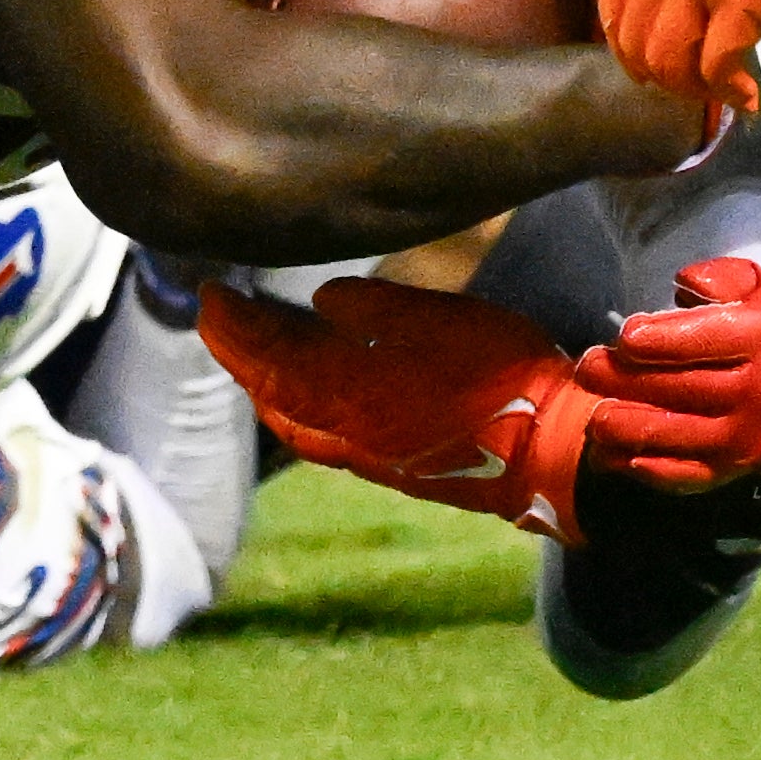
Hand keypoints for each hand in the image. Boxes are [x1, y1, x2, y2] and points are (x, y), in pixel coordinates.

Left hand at [196, 274, 596, 541]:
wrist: (551, 451)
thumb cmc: (499, 373)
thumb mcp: (436, 316)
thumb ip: (372, 307)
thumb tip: (320, 303)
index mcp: (347, 389)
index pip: (268, 356)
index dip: (232, 326)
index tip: (209, 294)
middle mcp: (344, 429)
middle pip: (270, 390)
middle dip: (238, 351)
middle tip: (218, 313)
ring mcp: (367, 453)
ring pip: (292, 417)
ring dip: (263, 381)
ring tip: (251, 346)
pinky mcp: (391, 464)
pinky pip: (319, 435)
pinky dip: (293, 407)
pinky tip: (302, 391)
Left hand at [578, 256, 760, 488]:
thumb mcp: (755, 287)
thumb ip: (722, 277)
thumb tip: (685, 283)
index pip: (708, 340)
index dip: (662, 339)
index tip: (626, 336)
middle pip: (680, 388)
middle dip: (624, 379)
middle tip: (588, 368)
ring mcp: (745, 439)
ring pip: (672, 435)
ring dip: (622, 426)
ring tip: (595, 414)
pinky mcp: (728, 471)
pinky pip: (678, 475)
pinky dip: (638, 467)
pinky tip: (608, 454)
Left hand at [597, 0, 760, 113]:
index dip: (622, 40)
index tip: (640, 65)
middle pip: (636, 37)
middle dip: (658, 74)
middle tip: (687, 89)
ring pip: (669, 58)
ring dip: (692, 88)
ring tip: (719, 94)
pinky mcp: (737, 3)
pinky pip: (717, 65)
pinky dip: (730, 90)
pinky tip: (748, 98)